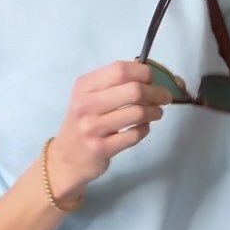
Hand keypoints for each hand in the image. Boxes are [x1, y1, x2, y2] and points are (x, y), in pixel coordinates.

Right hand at [47, 61, 172, 201]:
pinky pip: (134, 135)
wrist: (65, 159)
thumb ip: (112, 85)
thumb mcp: (88, 98)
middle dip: (155, 92)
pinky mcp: (102, 148)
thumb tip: (146, 75)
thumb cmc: (82, 124)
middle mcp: (86, 105)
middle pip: (133, 90)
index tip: (152, 79)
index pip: (120, 70)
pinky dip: (145, 129)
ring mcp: (93, 128)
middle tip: (164, 97)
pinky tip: (143, 128)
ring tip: (157, 113)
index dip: (143, 72)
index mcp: (84, 86)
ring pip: (137, 113)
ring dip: (154, 112)